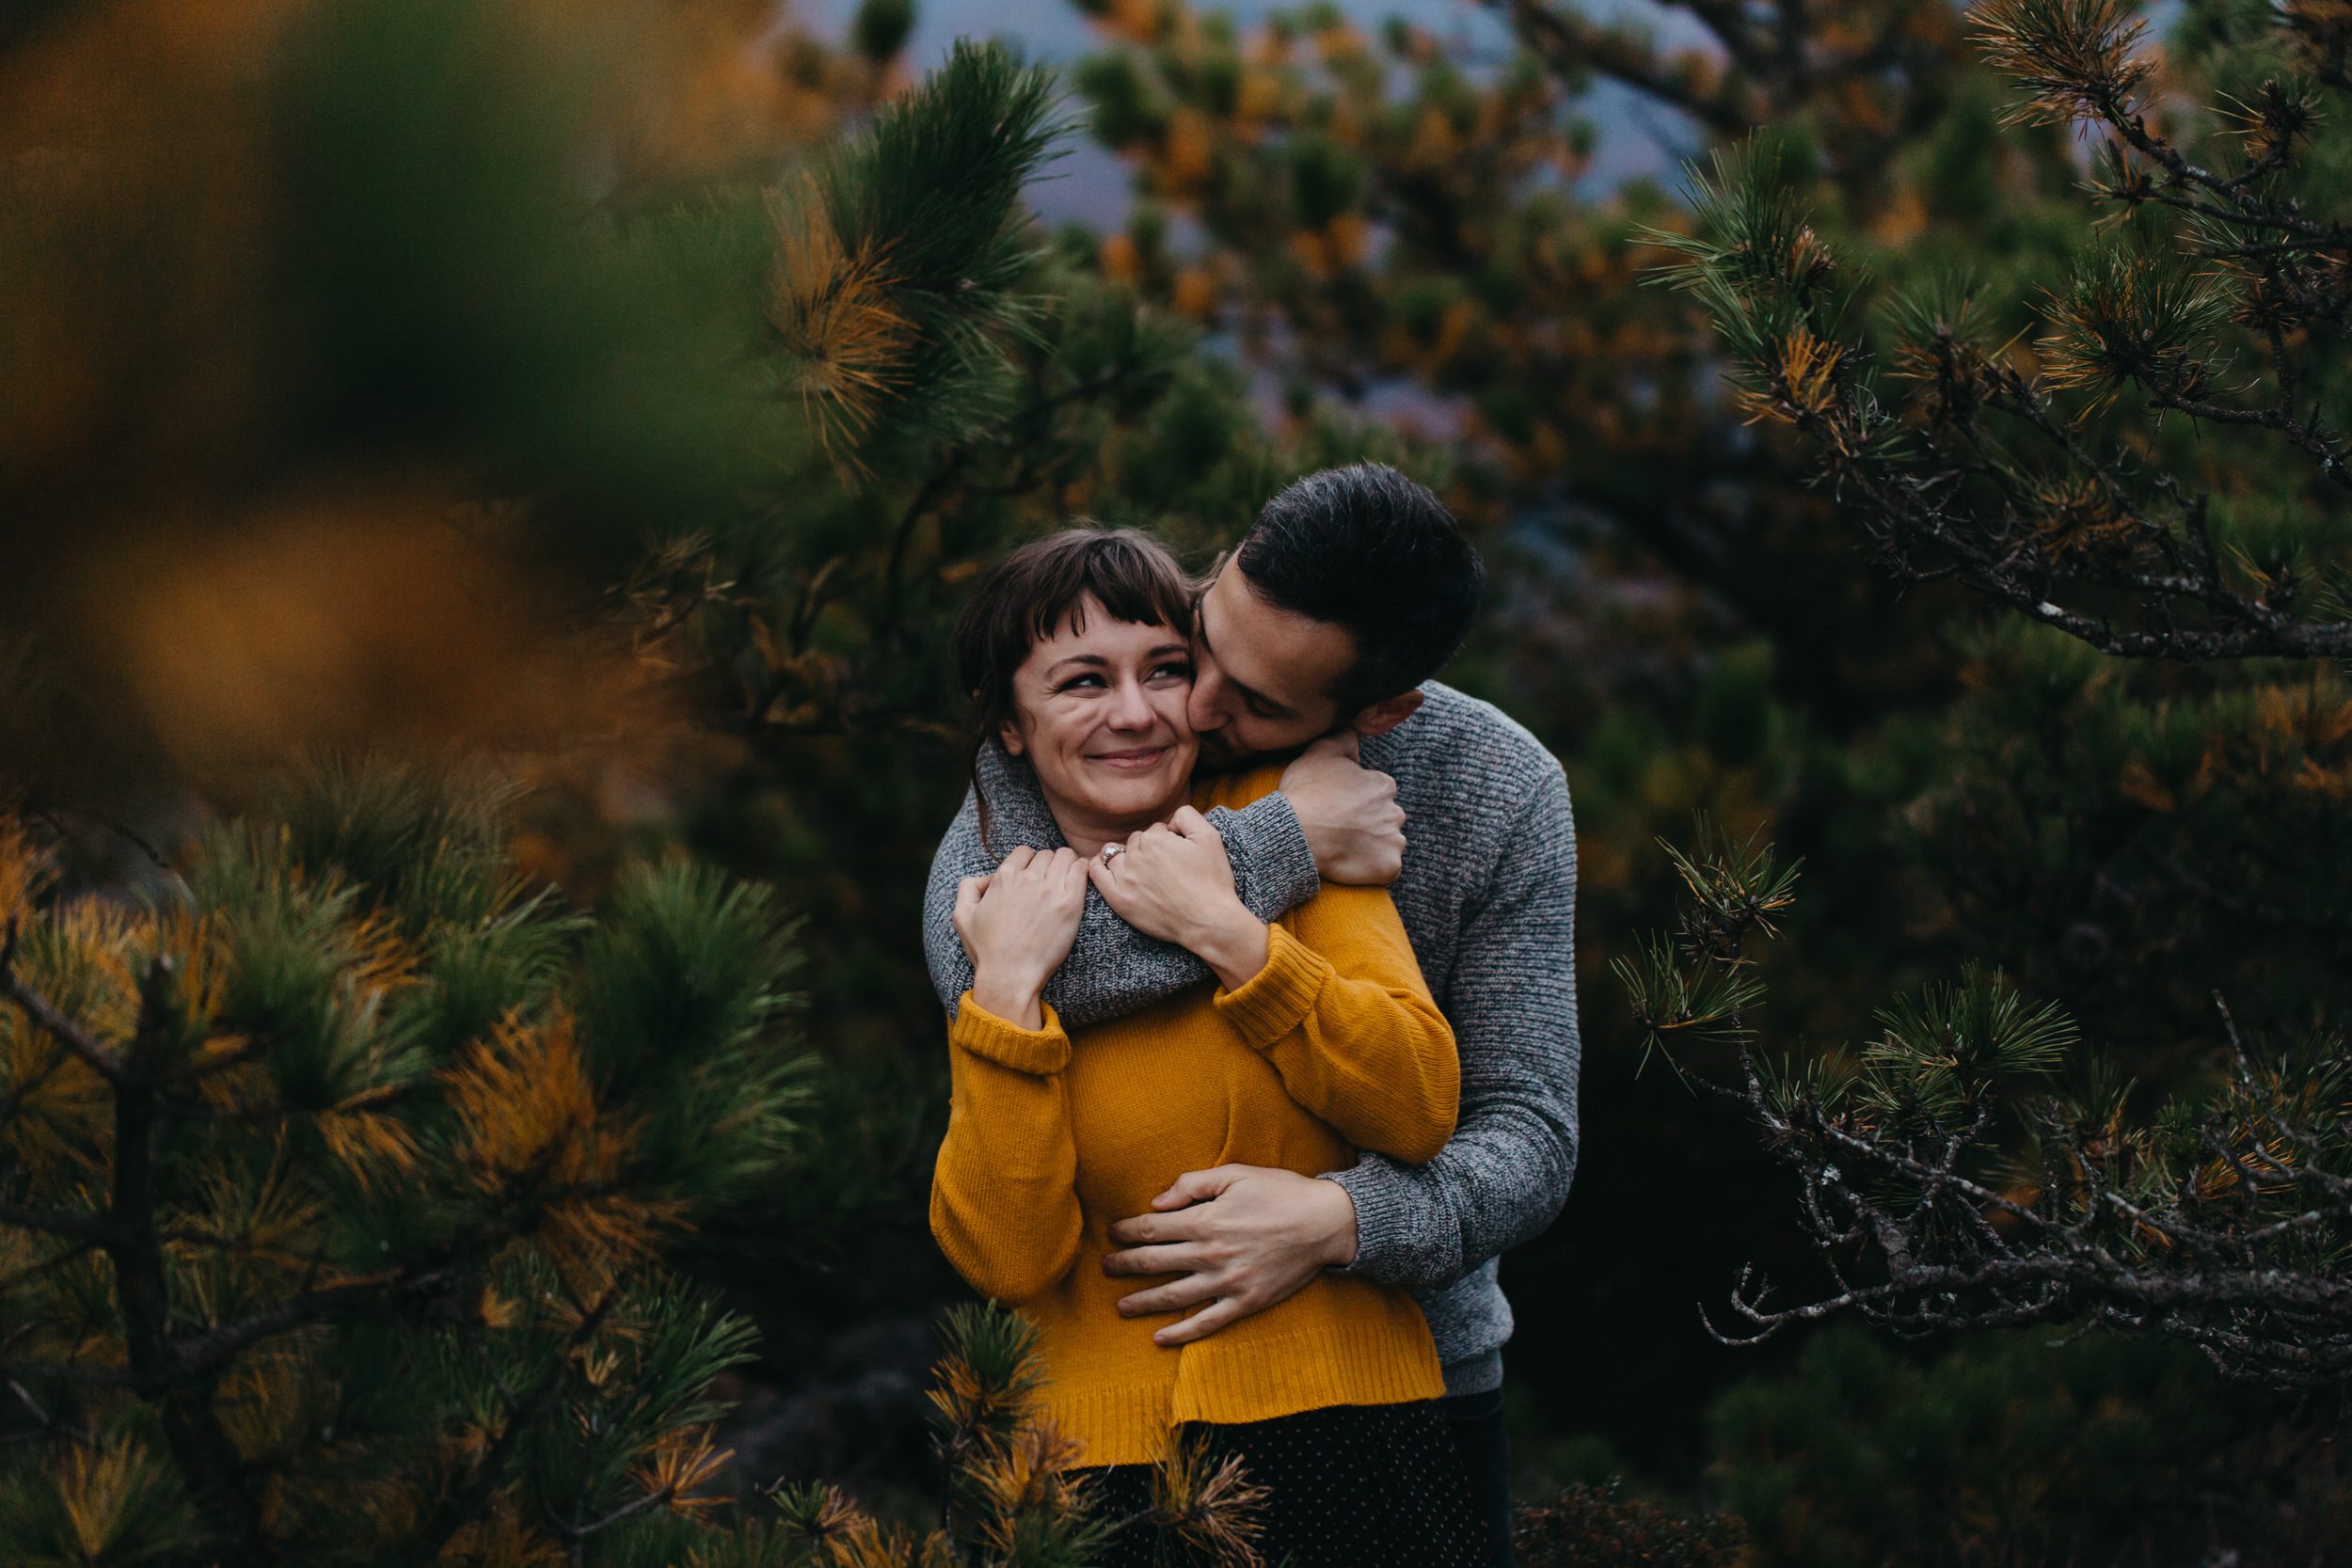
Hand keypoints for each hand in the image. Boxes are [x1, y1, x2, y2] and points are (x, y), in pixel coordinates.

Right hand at [954, 846, 1087, 1028]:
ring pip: (1065, 857)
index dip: (1029, 863)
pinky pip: (1081, 871)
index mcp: (1003, 877)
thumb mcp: (962, 916)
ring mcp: (1050, 890)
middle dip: (1047, 866)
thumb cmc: (986, 951)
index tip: (1033, 878)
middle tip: (1050, 885)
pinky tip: (1078, 882)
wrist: (1010, 976)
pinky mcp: (1070, 903)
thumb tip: (987, 877)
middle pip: (1046, 854)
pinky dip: (1081, 871)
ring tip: (1066, 882)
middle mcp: (1027, 879)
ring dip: (1066, 866)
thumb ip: (968, 887)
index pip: (1024, 852)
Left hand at [1087, 808, 1267, 988]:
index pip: (1155, 831)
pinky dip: (1097, 865)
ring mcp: (1125, 879)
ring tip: (1140, 869)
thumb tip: (1170, 820)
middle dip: (1148, 849)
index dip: (1169, 841)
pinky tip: (1103, 865)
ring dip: (1126, 857)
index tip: (1179, 857)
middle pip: (1136, 842)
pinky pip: (1097, 874)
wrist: (1208, 920)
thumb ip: (1187, 815)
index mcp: (1155, 839)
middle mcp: (1136, 856)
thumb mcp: (1209, 836)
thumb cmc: (1212, 880)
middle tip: (1166, 868)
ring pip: (1116, 855)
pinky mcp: (1119, 899)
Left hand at [1101, 1166, 1360, 1344]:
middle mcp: (1209, 1255)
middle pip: (1153, 1263)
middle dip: (1124, 1266)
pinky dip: (1181, 1333)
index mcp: (1205, 1221)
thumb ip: (1192, 1185)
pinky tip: (1160, 1339)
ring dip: (1142, 1303)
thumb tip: (1157, 1202)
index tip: (1111, 1234)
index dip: (1127, 1232)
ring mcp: (1226, 1283)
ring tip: (1121, 1307)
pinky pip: (1206, 1323)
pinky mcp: (1245, 1303)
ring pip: (1172, 1297)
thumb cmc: (1280, 1192)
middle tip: (1105, 1268)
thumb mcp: (1236, 1174)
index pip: (1151, 1228)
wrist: (1325, 1223)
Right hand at [1281, 732, 1403, 885]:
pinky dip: (1375, 868)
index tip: (1338, 806)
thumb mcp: (1320, 751)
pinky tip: (1353, 863)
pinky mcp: (1388, 866)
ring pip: (1389, 842)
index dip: (1357, 799)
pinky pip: (1387, 868)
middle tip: (1340, 828)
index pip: (1378, 791)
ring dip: (1373, 845)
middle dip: (1369, 822)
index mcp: (1383, 784)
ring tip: (1345, 847)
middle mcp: (1395, 811)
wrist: (1296, 834)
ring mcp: (1394, 841)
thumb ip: (1344, 737)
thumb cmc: (1306, 793)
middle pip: (1386, 817)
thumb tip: (1357, 731)